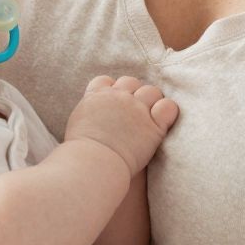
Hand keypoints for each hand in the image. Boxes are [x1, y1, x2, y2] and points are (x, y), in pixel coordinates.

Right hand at [64, 74, 179, 176]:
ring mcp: (136, 109)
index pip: (106, 81)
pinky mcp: (152, 125)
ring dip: (151, 101)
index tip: (113, 105)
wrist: (92, 163)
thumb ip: (88, 114)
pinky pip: (168, 107)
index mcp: (96, 96)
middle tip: (133, 113)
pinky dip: (167, 111)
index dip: (112, 90)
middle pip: (130, 82)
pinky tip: (162, 123)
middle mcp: (117, 97)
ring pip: (151, 91)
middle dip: (133, 94)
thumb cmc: (80, 153)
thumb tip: (94, 117)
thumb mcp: (77, 125)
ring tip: (149, 118)